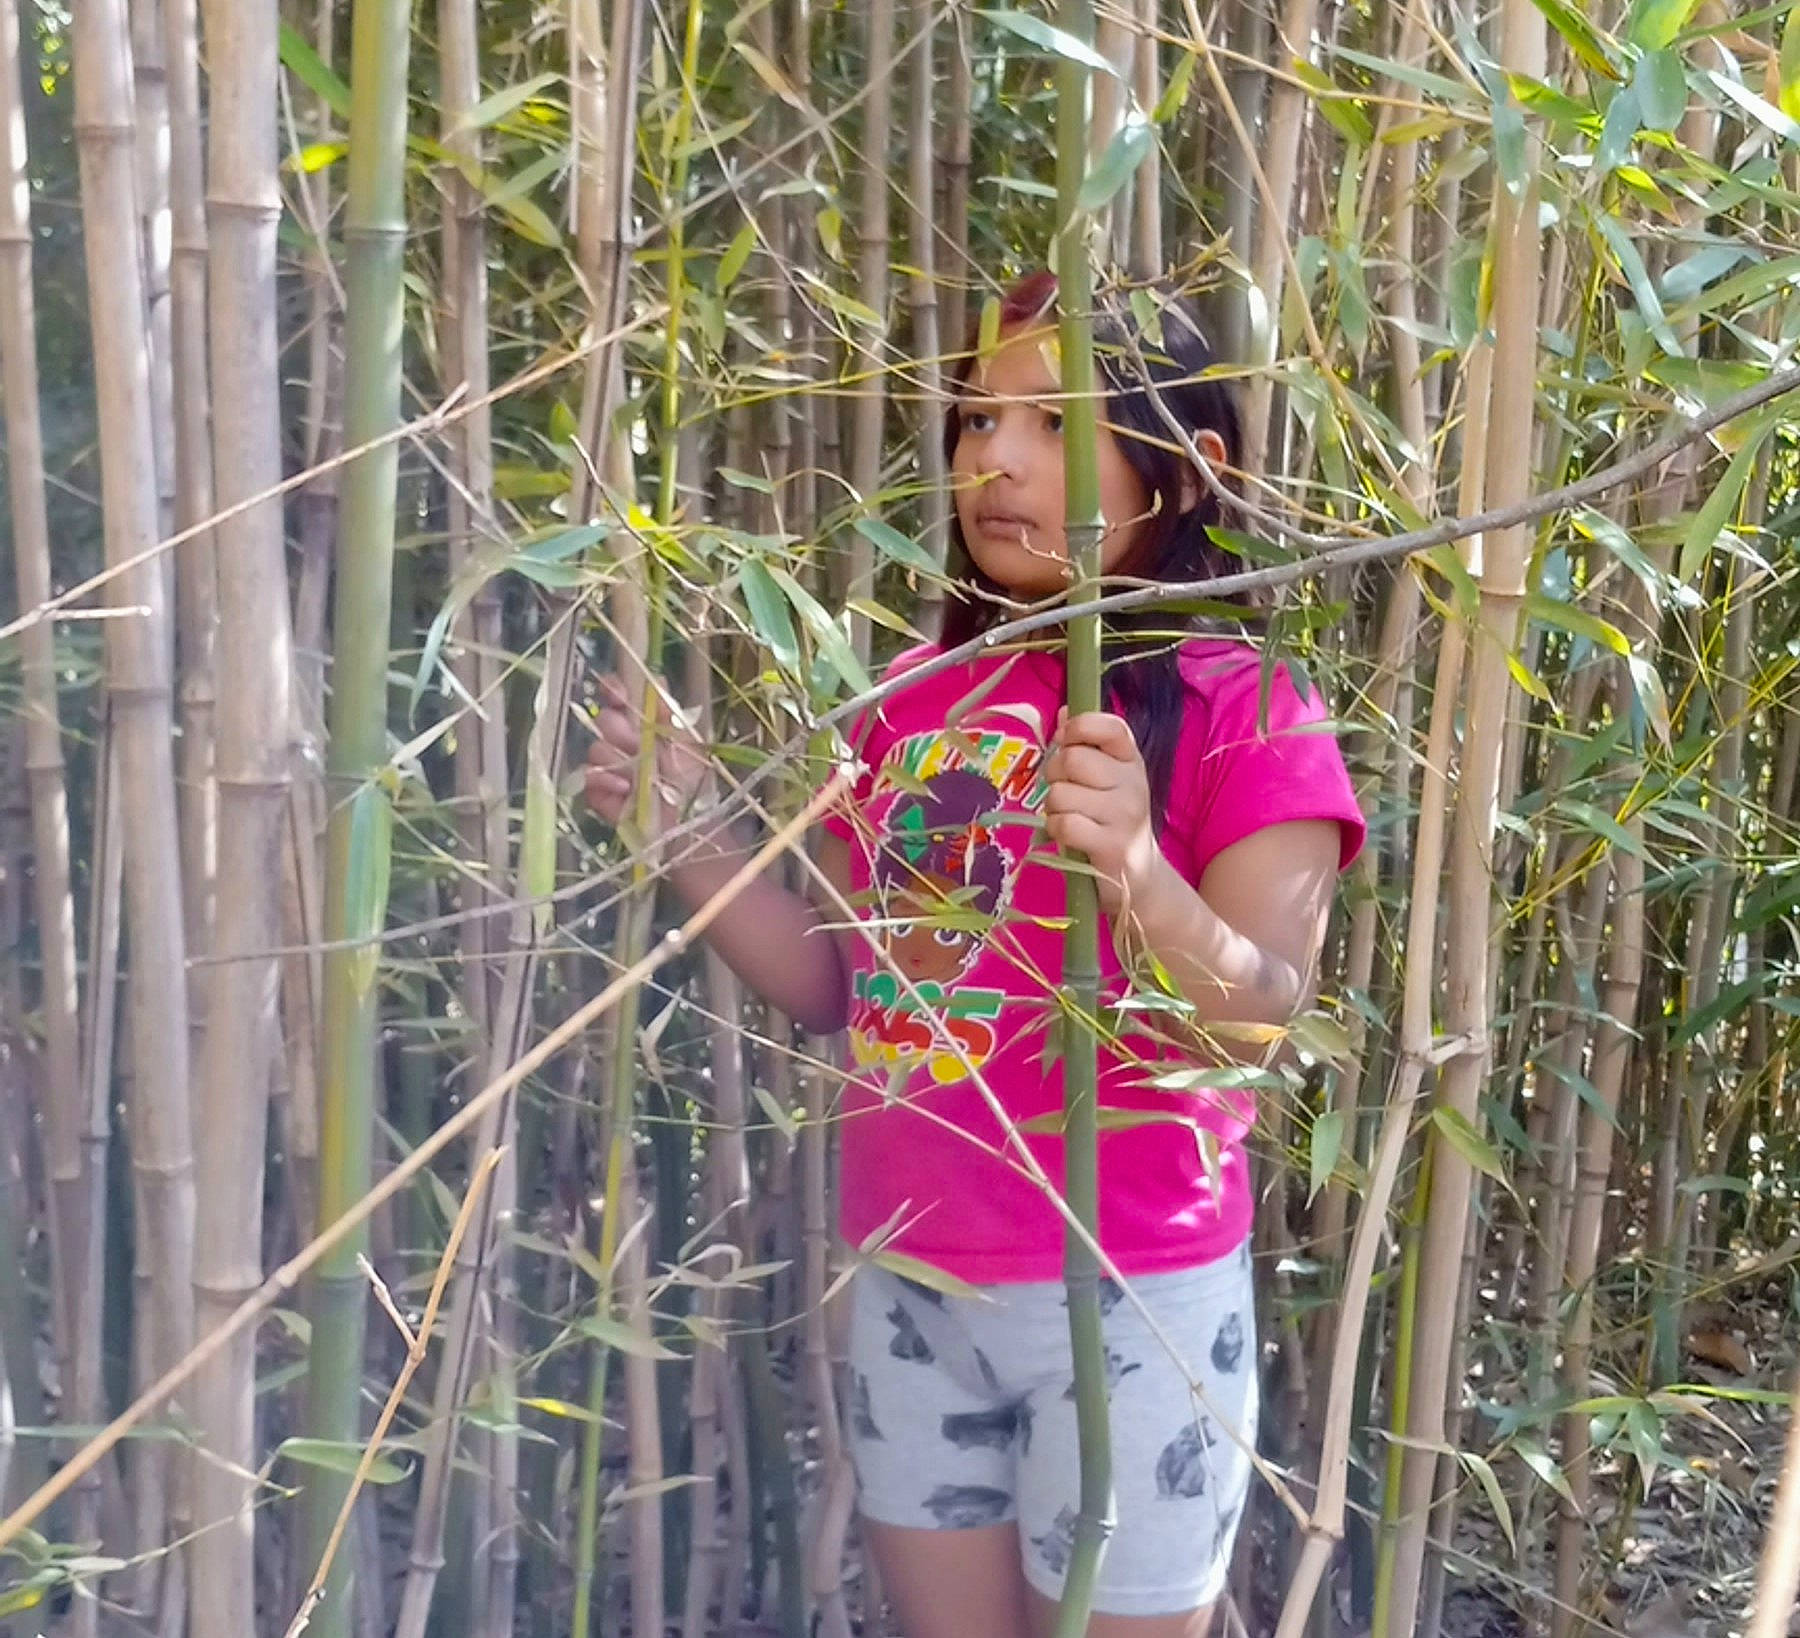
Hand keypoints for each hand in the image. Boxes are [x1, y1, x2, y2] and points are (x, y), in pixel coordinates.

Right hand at [582, 674, 709, 835]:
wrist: (688, 826)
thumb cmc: (691, 784)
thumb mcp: (686, 744)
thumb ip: (669, 714)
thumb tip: (657, 678)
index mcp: (644, 726)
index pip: (618, 698)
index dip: (613, 689)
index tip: (616, 693)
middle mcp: (623, 743)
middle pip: (604, 720)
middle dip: (619, 730)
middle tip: (637, 743)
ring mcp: (608, 768)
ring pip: (595, 748)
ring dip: (617, 759)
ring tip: (638, 775)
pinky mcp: (598, 794)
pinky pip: (588, 776)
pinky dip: (605, 780)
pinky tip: (625, 789)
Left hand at [1042, 710, 1163, 918]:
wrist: (1140, 878)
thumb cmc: (1113, 822)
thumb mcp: (1106, 780)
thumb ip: (1085, 746)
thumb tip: (1063, 712)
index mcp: (1131, 760)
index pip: (1110, 727)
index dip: (1080, 728)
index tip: (1067, 741)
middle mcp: (1133, 783)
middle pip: (1073, 759)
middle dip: (1055, 774)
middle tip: (1063, 790)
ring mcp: (1125, 816)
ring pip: (1062, 793)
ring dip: (1054, 807)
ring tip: (1070, 817)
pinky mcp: (1112, 846)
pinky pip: (1065, 824)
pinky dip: (1056, 829)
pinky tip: (1068, 835)